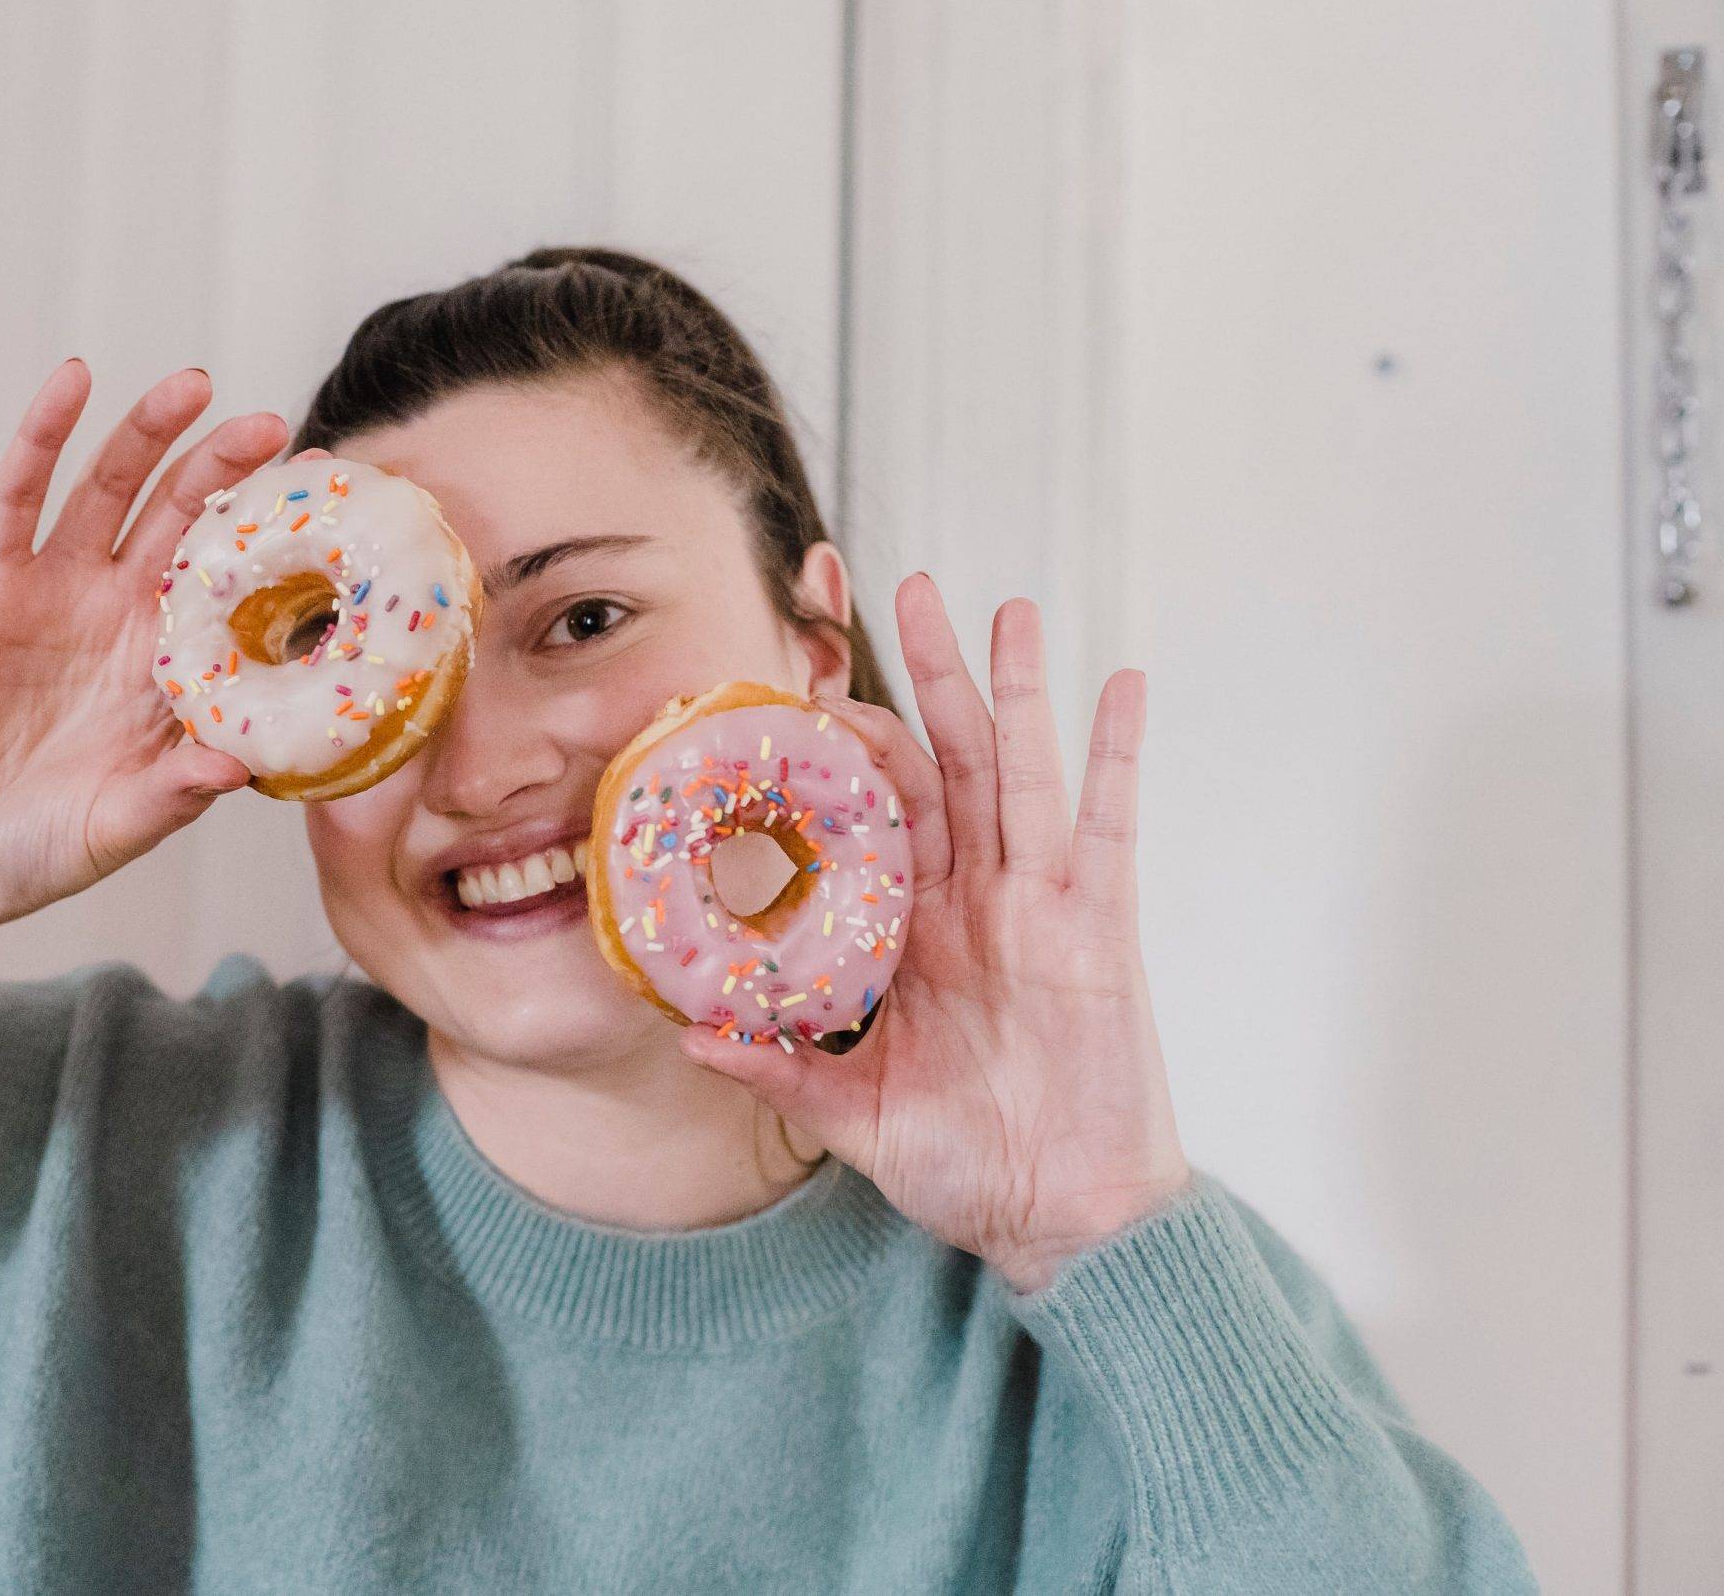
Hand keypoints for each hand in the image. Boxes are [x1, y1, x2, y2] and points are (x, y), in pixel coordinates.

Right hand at [0, 360, 287, 942]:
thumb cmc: (37, 850)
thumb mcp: (119, 828)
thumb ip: (175, 795)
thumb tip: (240, 766)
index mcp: (171, 672)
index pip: (239, 592)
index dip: (280, 551)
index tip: (336, 511)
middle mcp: (122, 617)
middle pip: (184, 521)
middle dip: (228, 470)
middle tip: (276, 428)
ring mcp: (57, 590)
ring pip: (113, 489)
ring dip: (151, 434)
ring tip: (195, 385)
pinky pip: (19, 494)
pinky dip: (44, 433)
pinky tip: (75, 380)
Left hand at [679, 573, 1191, 1292]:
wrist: (1062, 1221)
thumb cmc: (965, 1165)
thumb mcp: (851, 1110)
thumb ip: (777, 1063)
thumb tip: (684, 1031)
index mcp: (914, 931)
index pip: (876, 812)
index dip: (844, 749)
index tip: (801, 682)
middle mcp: (977, 901)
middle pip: (948, 762)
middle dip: (926, 676)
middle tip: (903, 584)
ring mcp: (1041, 908)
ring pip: (1022, 773)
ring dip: (1014, 689)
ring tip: (1007, 606)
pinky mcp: (1100, 931)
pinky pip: (1110, 827)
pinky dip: (1116, 756)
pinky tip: (1121, 684)